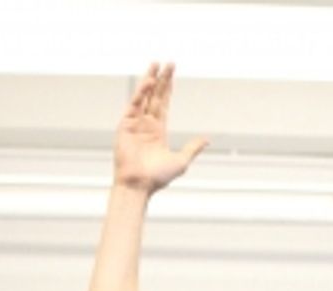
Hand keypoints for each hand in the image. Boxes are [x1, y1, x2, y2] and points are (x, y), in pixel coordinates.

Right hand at [115, 63, 207, 194]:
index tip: (172, 73)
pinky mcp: (125, 125)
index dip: (168, 88)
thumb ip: (193, 148)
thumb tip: (207, 140)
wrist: (139, 186)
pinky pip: (134, 104)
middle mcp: (146, 124)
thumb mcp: (181, 161)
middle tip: (168, 62)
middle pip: (155, 96)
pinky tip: (149, 82)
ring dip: (150, 79)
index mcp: (158, 131)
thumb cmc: (158, 178)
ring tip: (156, 64)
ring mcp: (135, 123)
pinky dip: (141, 93)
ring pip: (144, 96)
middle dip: (162, 79)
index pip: (164, 103)